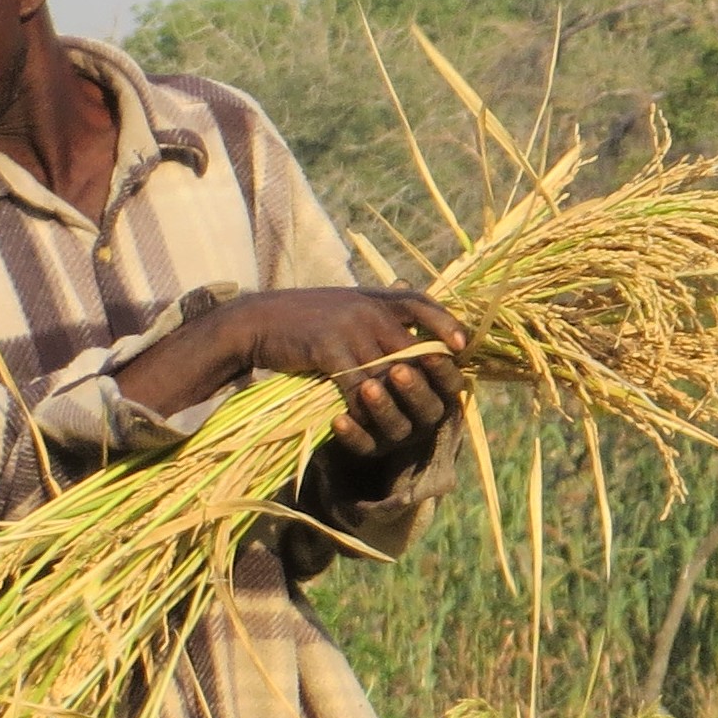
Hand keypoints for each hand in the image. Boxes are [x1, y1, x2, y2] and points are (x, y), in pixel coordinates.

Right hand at [221, 288, 469, 459]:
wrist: (256, 321)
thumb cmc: (307, 320)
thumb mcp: (348, 308)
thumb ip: (383, 318)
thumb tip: (421, 341)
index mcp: (377, 298)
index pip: (422, 302)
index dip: (446, 323)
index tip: (461, 347)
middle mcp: (368, 309)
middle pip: (411, 348)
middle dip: (422, 378)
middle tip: (430, 401)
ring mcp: (349, 327)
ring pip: (386, 372)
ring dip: (392, 400)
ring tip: (395, 420)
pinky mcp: (327, 348)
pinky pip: (355, 385)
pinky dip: (361, 407)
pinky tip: (361, 420)